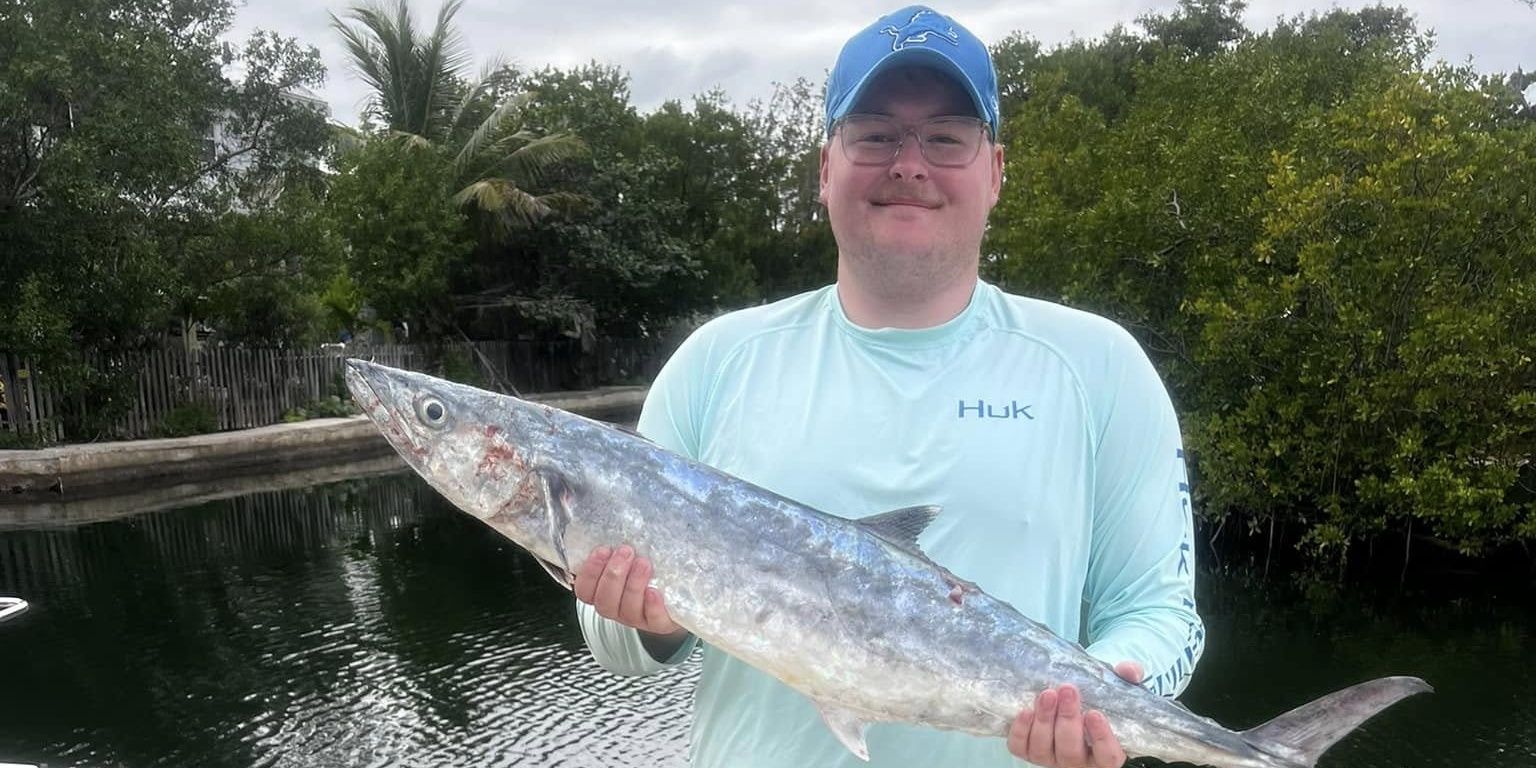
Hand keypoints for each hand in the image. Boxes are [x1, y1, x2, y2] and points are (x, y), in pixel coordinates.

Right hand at [573, 545, 682, 637]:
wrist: (682, 592)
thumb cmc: (651, 567)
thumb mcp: (632, 553)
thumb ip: (619, 544)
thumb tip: (616, 513)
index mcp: (604, 591)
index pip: (584, 590)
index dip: (589, 572)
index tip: (602, 550)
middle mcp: (617, 607)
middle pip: (604, 601)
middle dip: (613, 575)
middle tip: (626, 551)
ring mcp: (638, 617)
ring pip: (626, 610)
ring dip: (633, 585)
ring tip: (644, 563)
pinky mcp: (660, 623)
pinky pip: (652, 620)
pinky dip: (652, 606)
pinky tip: (654, 591)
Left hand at [1006, 661, 1143, 766]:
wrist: (1076, 699)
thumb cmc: (1102, 700)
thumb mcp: (1119, 689)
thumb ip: (1128, 679)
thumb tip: (1129, 670)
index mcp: (1105, 754)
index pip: (1107, 757)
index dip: (1101, 738)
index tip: (1094, 713)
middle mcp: (1079, 762)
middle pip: (1071, 751)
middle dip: (1067, 720)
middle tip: (1068, 690)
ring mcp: (1052, 758)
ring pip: (1044, 750)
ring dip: (1044, 721)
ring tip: (1047, 694)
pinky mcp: (1030, 751)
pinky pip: (1021, 748)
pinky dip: (1021, 731)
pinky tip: (1026, 711)